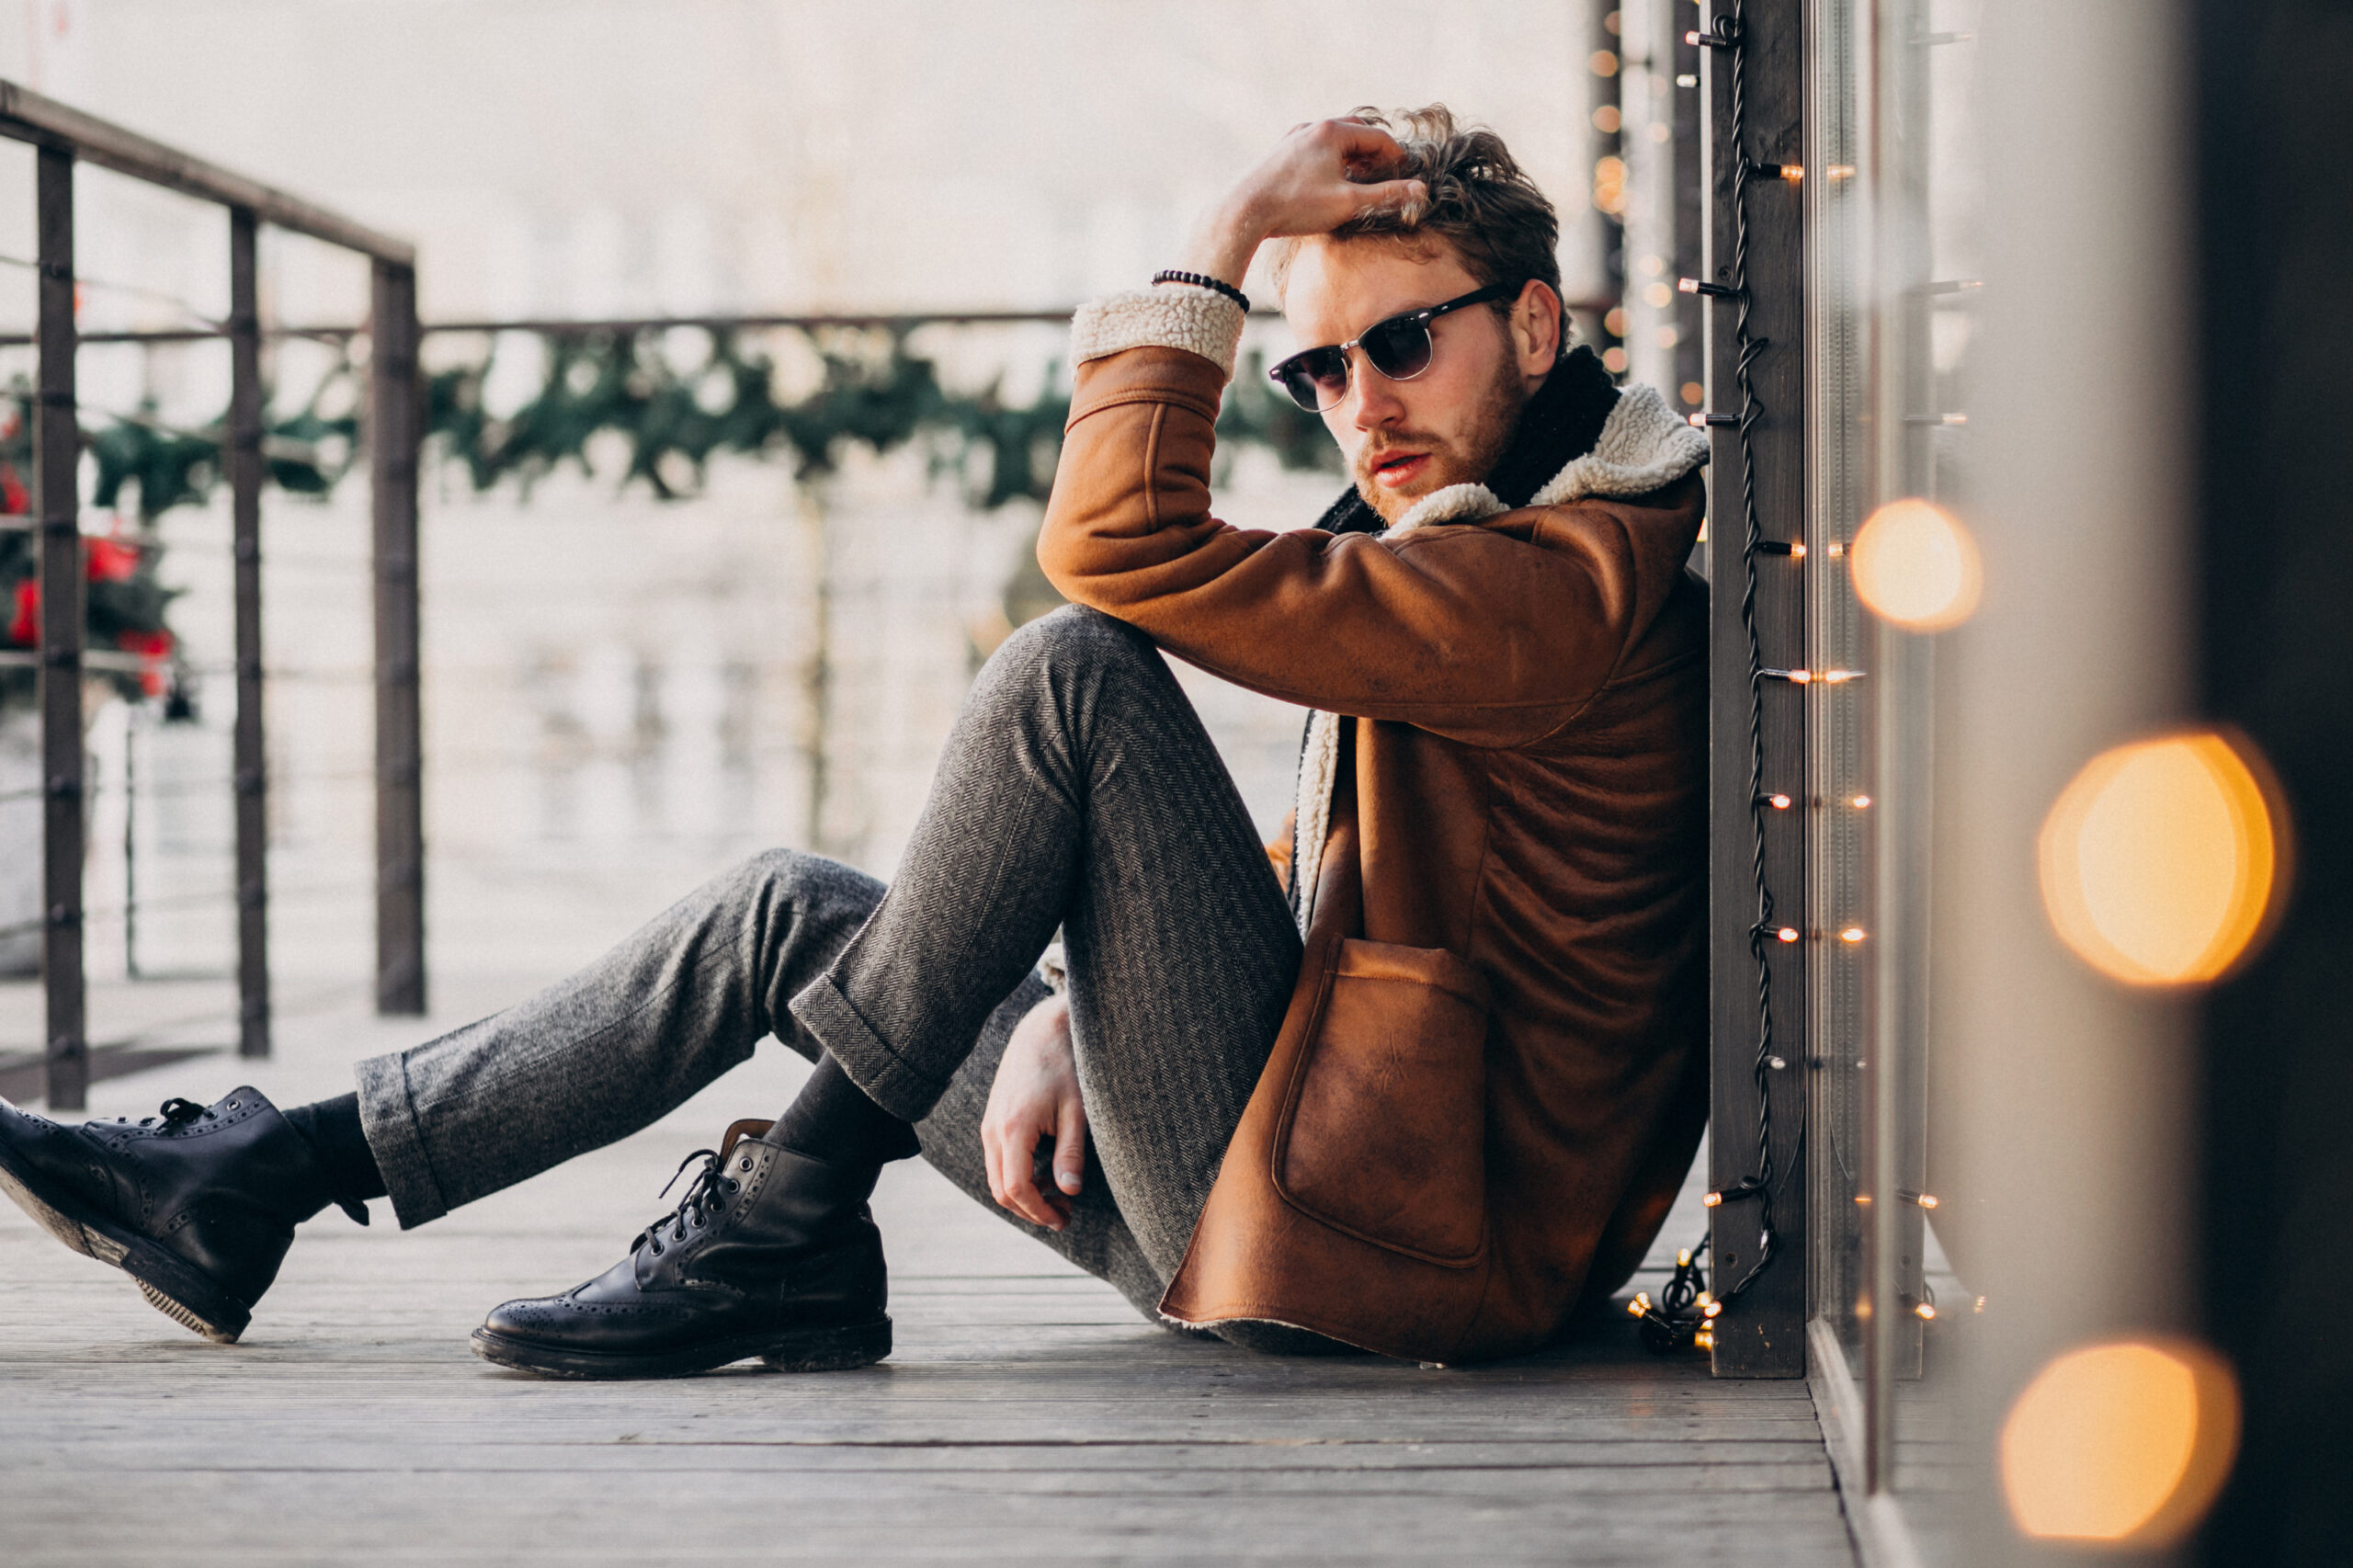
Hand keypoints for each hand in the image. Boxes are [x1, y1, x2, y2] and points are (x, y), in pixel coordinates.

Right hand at [981, 994, 1086, 1230]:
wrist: (1043, 1029)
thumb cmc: (1065, 1066)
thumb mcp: (1077, 1111)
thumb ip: (1071, 1154)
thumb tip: (1070, 1192)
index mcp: (1013, 1129)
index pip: (1017, 1188)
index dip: (1039, 1211)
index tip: (1064, 1218)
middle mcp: (993, 1130)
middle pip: (1001, 1190)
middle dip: (1031, 1209)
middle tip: (1064, 1215)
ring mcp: (989, 1124)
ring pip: (996, 1177)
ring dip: (1024, 1195)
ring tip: (1059, 1197)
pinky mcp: (993, 1119)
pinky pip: (998, 1160)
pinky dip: (1017, 1176)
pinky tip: (1046, 1174)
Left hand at [1182, 118, 1429, 289]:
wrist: (1242, 211)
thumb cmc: (1295, 206)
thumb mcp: (1348, 202)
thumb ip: (1386, 194)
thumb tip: (1420, 190)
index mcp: (1331, 131)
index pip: (1377, 136)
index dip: (1396, 156)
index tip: (1405, 175)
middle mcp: (1311, 127)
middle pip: (1355, 132)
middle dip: (1374, 152)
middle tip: (1384, 175)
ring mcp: (1292, 138)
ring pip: (1332, 141)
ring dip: (1351, 157)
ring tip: (1359, 180)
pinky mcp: (1279, 153)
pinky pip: (1313, 150)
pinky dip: (1330, 160)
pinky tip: (1328, 183)